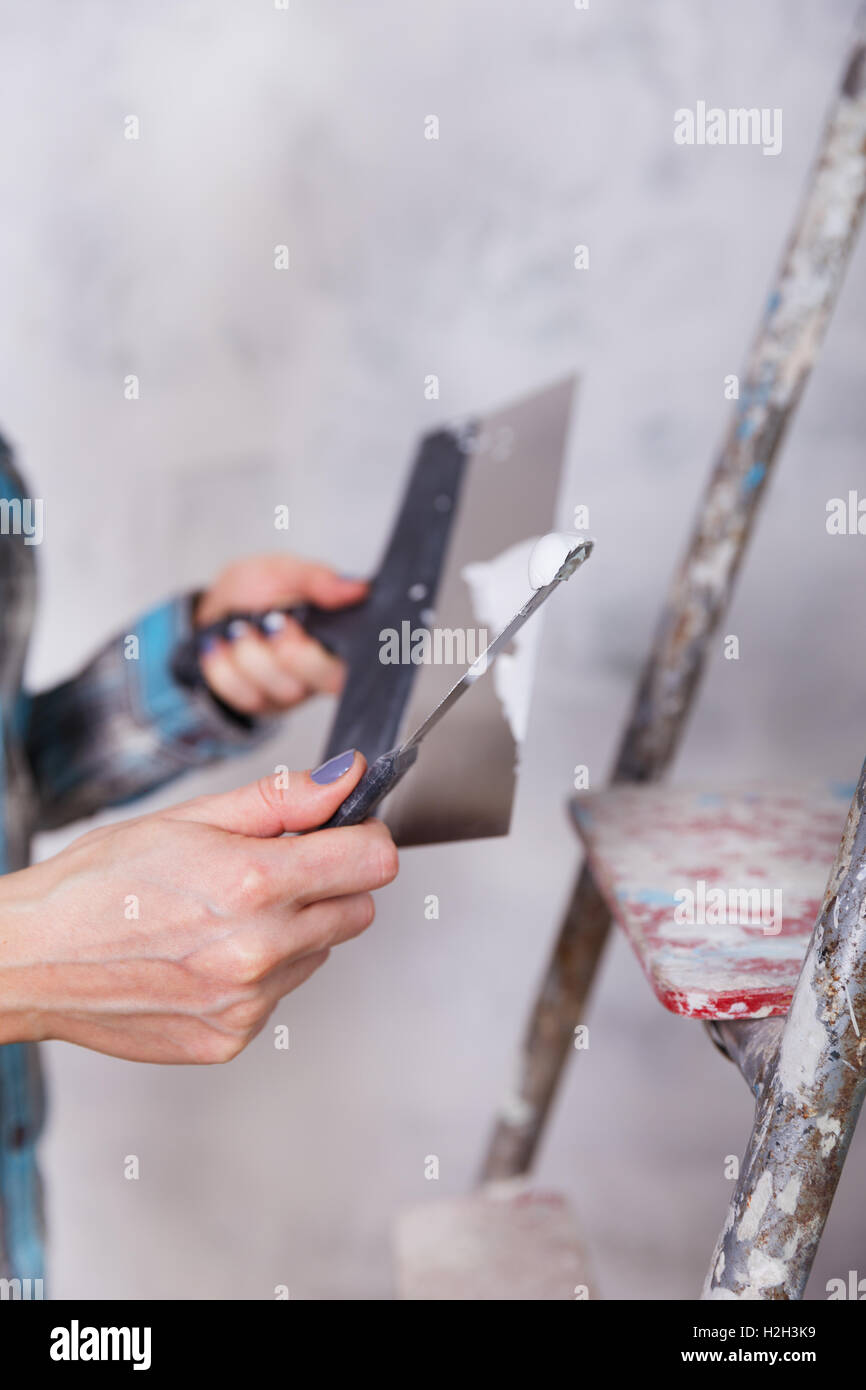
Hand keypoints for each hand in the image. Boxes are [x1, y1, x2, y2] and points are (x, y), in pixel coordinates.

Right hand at [0, 752, 396, 1062]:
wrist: (34, 959)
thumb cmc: (100, 883)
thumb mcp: (190, 817)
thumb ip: (282, 799)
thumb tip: (348, 778)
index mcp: (254, 883)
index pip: (374, 861)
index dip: (362, 839)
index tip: (341, 834)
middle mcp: (260, 950)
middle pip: (358, 910)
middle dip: (329, 884)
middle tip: (268, 873)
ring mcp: (248, 1002)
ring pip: (320, 954)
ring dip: (292, 931)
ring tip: (220, 916)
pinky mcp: (232, 1037)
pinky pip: (279, 996)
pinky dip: (258, 975)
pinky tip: (204, 956)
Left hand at [195, 555, 367, 714]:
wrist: (213, 610)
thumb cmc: (257, 591)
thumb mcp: (283, 570)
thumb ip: (317, 578)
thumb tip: (358, 588)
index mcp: (335, 640)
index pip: (356, 661)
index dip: (328, 650)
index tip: (291, 623)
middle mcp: (319, 671)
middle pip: (325, 680)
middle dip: (291, 651)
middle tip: (270, 623)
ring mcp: (289, 692)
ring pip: (280, 687)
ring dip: (250, 651)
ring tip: (237, 628)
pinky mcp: (258, 704)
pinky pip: (242, 694)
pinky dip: (222, 663)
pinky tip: (220, 645)